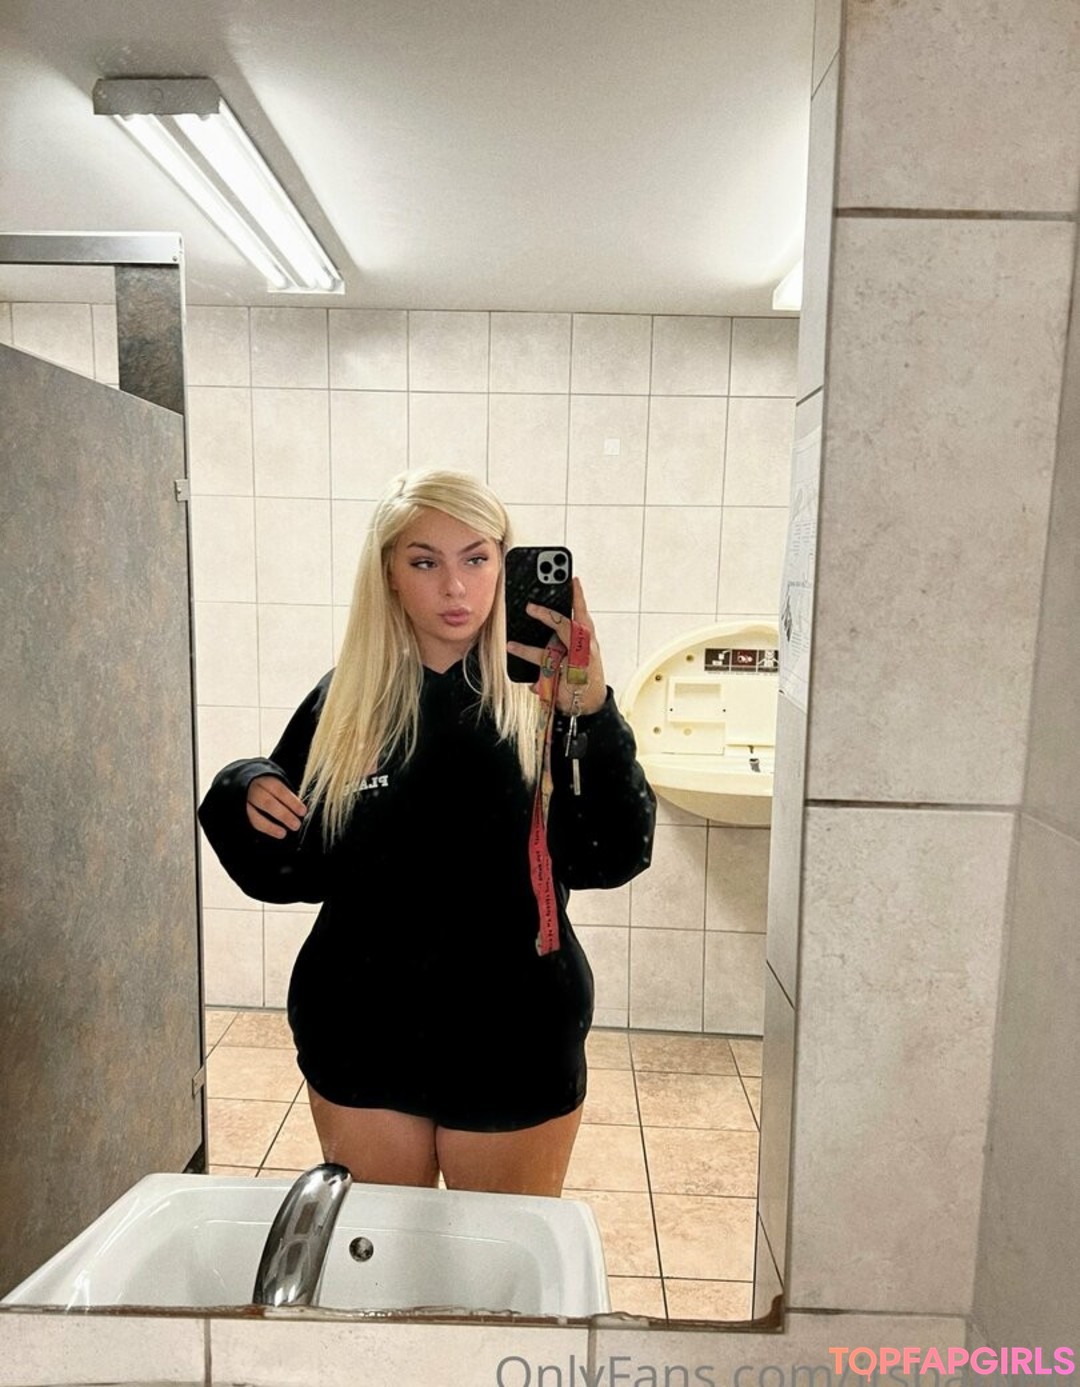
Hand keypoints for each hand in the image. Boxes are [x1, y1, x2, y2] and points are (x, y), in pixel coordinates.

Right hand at [246, 775, 306, 838]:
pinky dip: (264, 828)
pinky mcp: (239, 812)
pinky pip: (250, 822)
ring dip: (270, 826)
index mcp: (264, 780)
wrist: (242, 783)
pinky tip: (275, 833)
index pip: (279, 790)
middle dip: (283, 814)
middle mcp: (252, 789)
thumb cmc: (266, 787)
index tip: (303, 812)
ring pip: (255, 814)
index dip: (291, 801)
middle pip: (267, 802)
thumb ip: (285, 796)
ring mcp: (243, 801)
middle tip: (296, 825)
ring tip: (283, 833)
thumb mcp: (275, 785)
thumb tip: (300, 810)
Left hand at [506, 576, 606, 714]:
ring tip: (510, 645)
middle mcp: (583, 650)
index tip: (572, 579)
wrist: (591, 701)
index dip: (578, 596)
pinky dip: (534, 680)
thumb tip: (543, 615)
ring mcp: (574, 666)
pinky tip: (526, 679)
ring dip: (526, 650)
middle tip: (530, 607)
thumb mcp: (582, 649)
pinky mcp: (563, 682)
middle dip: (547, 616)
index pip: (582, 613)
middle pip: (566, 628)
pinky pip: (542, 677)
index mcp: (587, 639)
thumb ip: (569, 634)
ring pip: (547, 654)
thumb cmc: (585, 671)